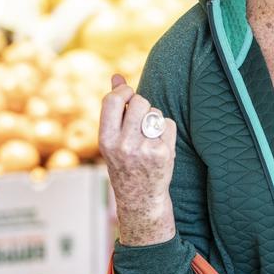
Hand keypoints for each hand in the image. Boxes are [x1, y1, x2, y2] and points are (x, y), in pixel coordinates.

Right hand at [99, 74, 176, 244]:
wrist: (140, 197)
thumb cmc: (126, 163)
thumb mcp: (113, 138)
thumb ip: (115, 107)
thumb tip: (116, 76)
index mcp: (105, 139)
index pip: (113, 100)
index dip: (124, 92)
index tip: (129, 97)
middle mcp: (122, 145)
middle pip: (141, 102)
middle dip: (144, 107)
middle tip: (141, 122)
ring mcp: (143, 150)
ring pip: (155, 112)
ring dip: (154, 119)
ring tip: (148, 137)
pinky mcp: (163, 153)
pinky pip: (168, 124)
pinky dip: (166, 131)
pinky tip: (160, 145)